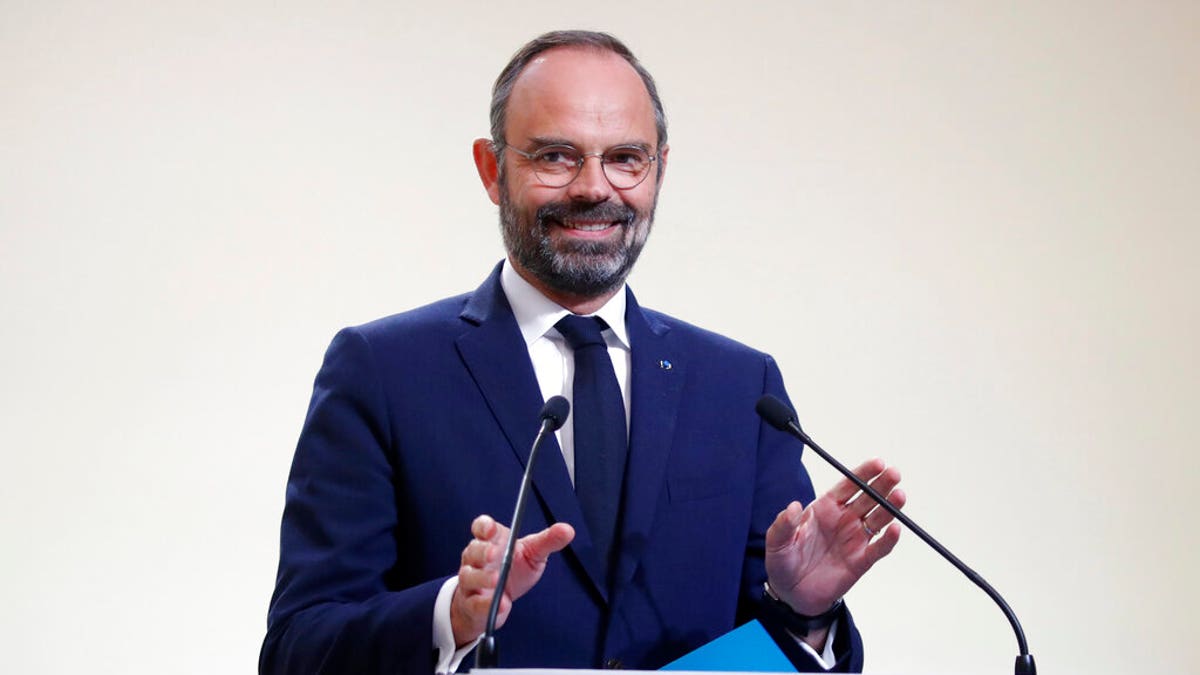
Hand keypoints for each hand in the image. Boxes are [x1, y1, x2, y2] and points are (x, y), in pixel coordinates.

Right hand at [450, 514, 574, 646]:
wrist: (497, 603)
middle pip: (473, 550)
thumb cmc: (514, 571)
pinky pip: (474, 603)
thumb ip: (547, 541)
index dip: (484, 526)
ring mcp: (471, 581)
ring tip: (497, 581)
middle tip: (494, 554)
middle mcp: (476, 559)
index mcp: (491, 541)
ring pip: (469, 576)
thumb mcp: (533, 555)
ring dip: (482, 578)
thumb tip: (567, 530)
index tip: (491, 529)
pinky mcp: (472, 604)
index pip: (481, 527)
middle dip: (482, 551)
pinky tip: (502, 604)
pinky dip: (485, 604)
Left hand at [765, 458, 904, 616]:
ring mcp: (854, 540)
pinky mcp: (861, 561)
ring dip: (890, 507)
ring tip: (899, 496)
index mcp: (825, 509)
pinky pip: (879, 548)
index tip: (877, 463)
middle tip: (893, 474)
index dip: (863, 474)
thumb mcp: (776, 542)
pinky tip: (895, 528)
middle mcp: (844, 520)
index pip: (848, 486)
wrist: (791, 594)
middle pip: (868, 498)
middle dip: (881, 485)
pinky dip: (889, 540)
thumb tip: (793, 507)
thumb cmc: (784, 562)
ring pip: (878, 519)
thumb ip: (784, 523)